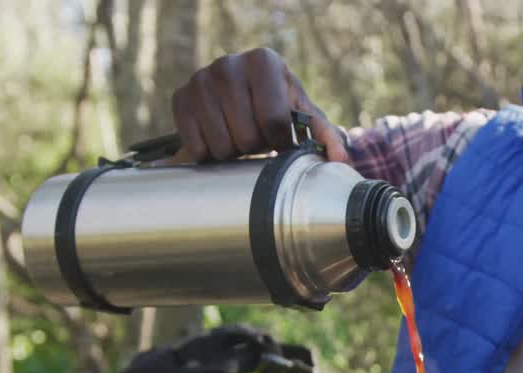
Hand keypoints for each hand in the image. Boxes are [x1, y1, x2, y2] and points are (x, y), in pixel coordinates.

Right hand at [168, 48, 348, 163]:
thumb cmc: (278, 107)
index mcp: (264, 61)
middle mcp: (228, 63)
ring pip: (221, 145)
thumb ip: (327, 136)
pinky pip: (197, 147)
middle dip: (256, 146)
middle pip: (246, 136)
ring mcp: (200, 79)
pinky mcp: (179, 98)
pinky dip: (210, 153)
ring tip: (240, 136)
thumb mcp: (304, 117)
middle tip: (258, 137)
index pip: (274, 120)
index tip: (280, 137)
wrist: (241, 97)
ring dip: (234, 152)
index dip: (280, 141)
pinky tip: (219, 137)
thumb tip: (342, 161)